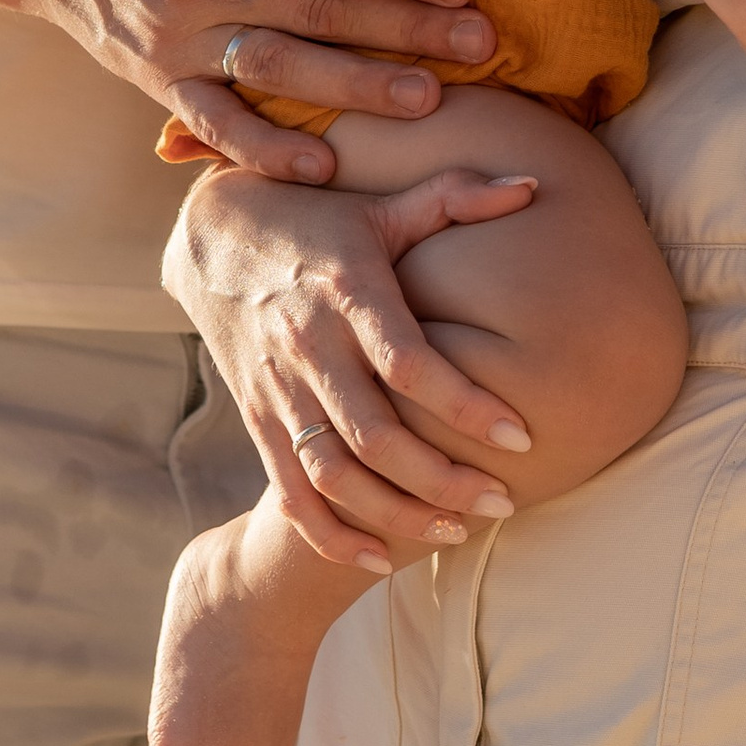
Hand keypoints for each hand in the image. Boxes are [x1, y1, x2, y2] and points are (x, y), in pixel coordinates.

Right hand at [20, 0, 497, 178]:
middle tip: (480, 44)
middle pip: (322, 6)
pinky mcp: (155, 78)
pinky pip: (215, 119)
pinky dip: (266, 145)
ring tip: (428, 99)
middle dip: (407, 27)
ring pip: (281, 65)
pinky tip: (323, 165)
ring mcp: (179, 32)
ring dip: (358, 85)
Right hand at [167, 163, 537, 562]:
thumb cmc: (319, 221)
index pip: (409, 362)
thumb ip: (457, 198)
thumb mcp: (382, 205)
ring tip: (454, 533)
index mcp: (349, 293)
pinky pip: (289, 491)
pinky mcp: (257, 419)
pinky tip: (377, 560)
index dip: (464, 404)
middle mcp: (310, 347)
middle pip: (374, 435)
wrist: (212, 240)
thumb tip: (533, 186)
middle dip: (440, 479)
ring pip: (332, 474)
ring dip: (392, 514)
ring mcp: (277, 389)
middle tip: (502, 502)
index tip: (520, 436)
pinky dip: (329, 534)